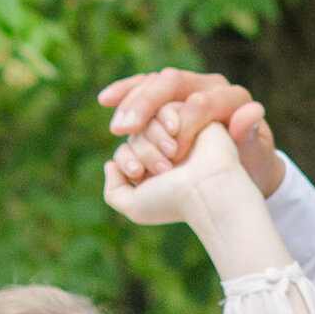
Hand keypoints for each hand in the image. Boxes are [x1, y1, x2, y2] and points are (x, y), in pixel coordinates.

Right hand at [102, 66, 283, 195]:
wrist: (240, 165)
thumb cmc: (248, 165)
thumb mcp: (255, 155)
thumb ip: (250, 135)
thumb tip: (252, 111)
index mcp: (231, 97)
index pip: (202, 101)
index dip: (184, 124)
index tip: (174, 154)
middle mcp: (207, 86)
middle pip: (172, 82)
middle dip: (147, 104)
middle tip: (126, 129)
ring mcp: (187, 88)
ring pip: (153, 82)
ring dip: (131, 100)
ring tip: (118, 126)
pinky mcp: (169, 96)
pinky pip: (142, 87)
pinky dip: (124, 92)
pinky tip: (105, 100)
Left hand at [103, 116, 242, 226]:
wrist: (205, 192)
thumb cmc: (174, 201)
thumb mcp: (135, 207)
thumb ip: (113, 191)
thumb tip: (109, 165)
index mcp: (155, 168)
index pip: (124, 150)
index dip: (125, 159)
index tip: (138, 173)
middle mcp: (168, 150)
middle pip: (134, 133)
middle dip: (142, 150)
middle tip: (163, 170)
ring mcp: (182, 133)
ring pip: (148, 119)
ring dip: (154, 139)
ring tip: (172, 156)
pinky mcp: (198, 115)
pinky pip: (166, 105)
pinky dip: (169, 124)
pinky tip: (182, 142)